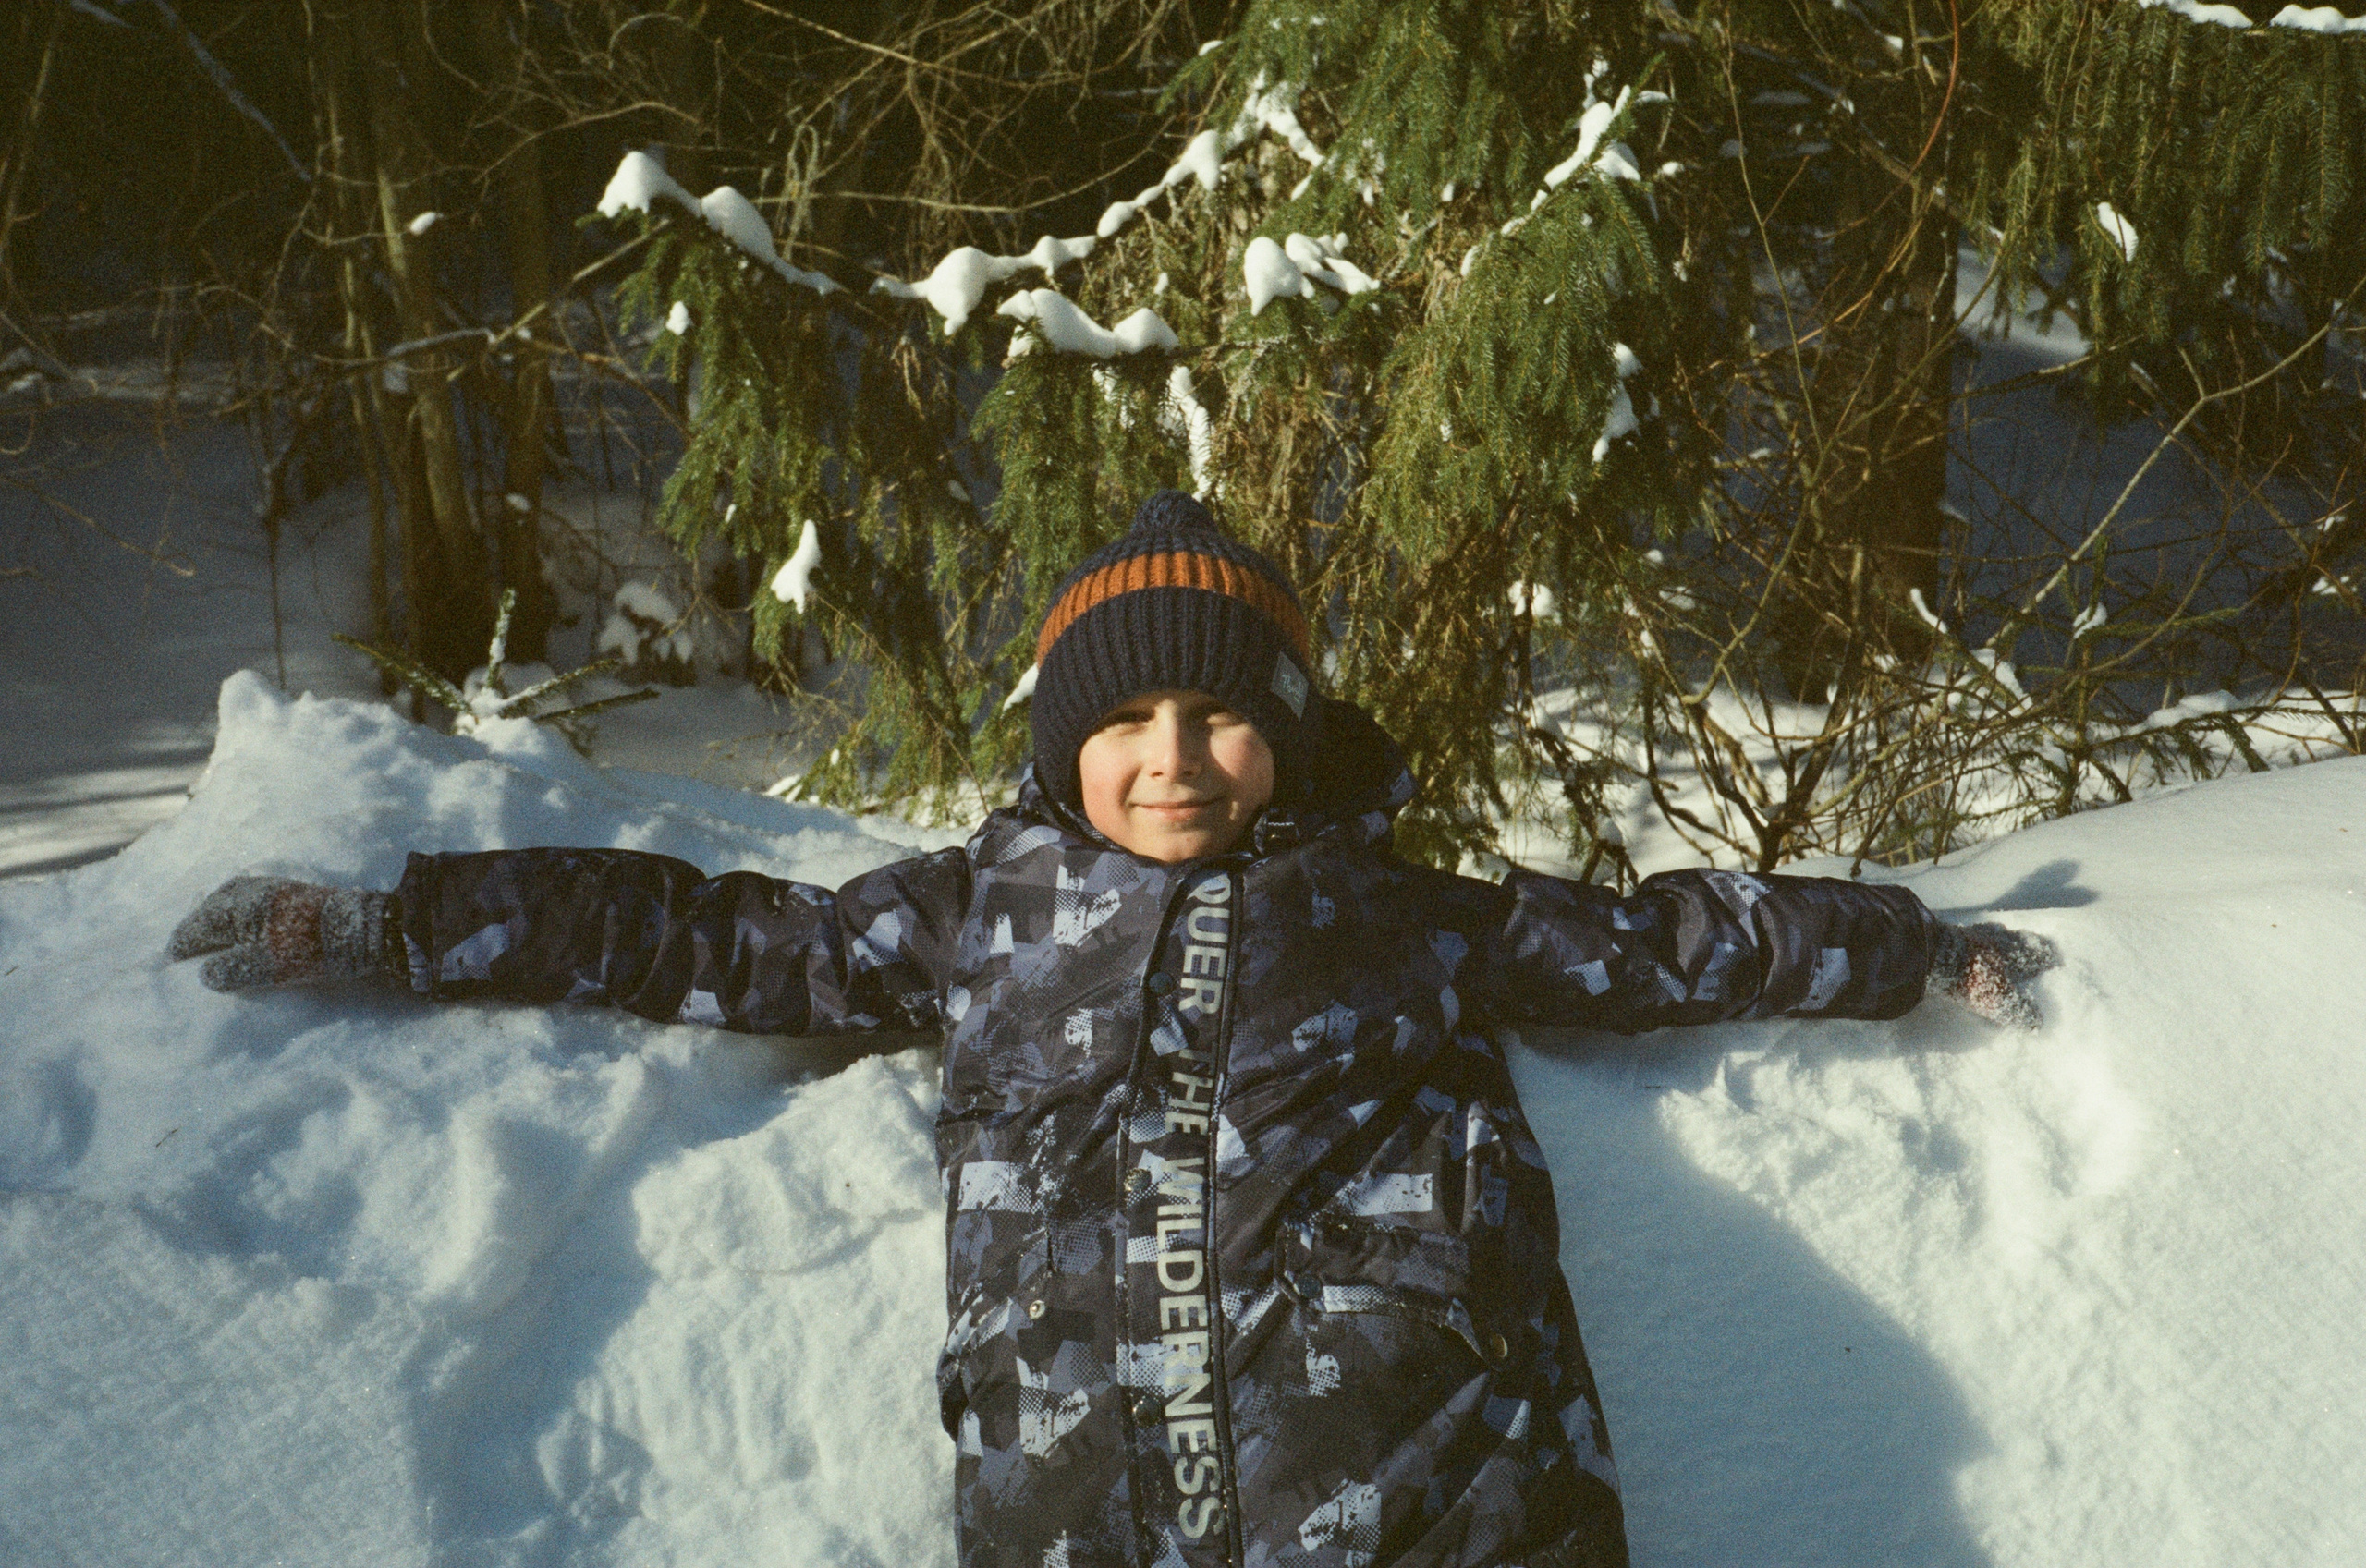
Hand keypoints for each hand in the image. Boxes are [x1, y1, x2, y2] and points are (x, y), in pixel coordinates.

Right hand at [168, 875, 395, 991]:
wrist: (365, 927)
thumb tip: (205, 973)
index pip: (198, 926)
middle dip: (197, 927)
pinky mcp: (293, 891)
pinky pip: (252, 898)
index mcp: (238, 906)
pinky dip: (238, 910)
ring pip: (231, 899)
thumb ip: (232, 970)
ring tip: (211, 934)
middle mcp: (251, 891)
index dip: (183, 944)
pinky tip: (245, 921)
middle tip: (186, 947)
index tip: (171, 958)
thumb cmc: (313, 949)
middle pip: (212, 908)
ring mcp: (273, 888)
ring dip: (217, 916)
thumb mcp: (268, 968)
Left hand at [1929, 920, 2059, 1030]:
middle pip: (2018, 939)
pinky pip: (1970, 935)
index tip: (2055, 957)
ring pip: (1994, 933)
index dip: (2048, 956)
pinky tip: (1971, 941)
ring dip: (2001, 937)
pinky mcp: (1951, 934)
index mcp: (2016, 953)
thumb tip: (2037, 1023)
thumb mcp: (2002, 1002)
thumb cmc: (1974, 980)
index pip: (2039, 952)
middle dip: (2027, 943)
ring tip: (2004, 939)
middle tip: (2032, 944)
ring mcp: (1974, 933)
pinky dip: (1975, 939)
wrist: (1932, 957)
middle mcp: (1998, 939)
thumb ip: (2022, 1012)